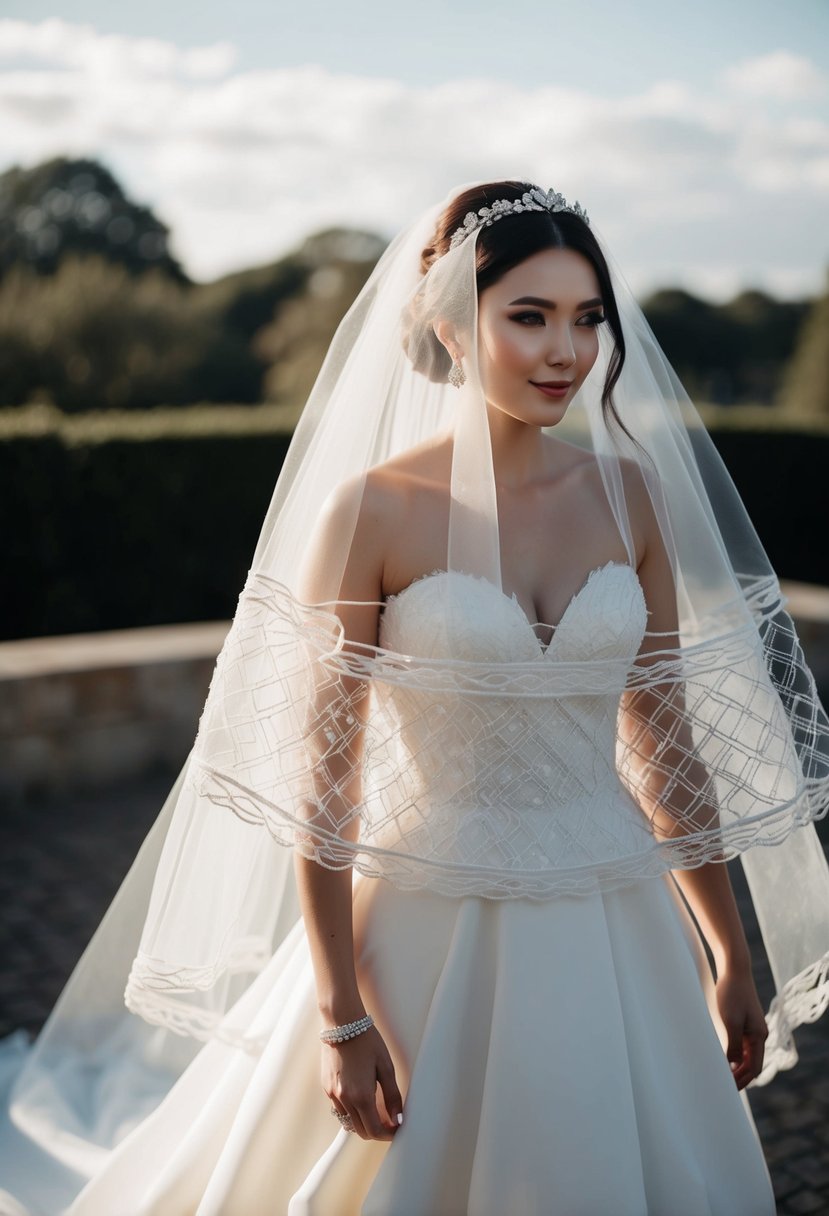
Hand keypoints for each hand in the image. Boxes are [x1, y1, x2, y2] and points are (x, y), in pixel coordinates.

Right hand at [323, 1025, 402, 1140]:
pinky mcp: (326, 1087)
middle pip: (361, 1131)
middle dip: (377, 1130)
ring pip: (349, 1122)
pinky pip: (340, 1109)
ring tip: (377, 1108)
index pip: (374, 1130)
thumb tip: (398, 1118)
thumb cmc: (367, 1041)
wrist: (342, 1023)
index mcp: (361, 1096)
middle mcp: (344, 1099)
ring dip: (363, 1121)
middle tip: (390, 1120)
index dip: (388, 1134)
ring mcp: (332, 1094)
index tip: (397, 1129)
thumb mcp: (386, 1067)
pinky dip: (352, 1110)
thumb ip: (393, 1096)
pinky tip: (361, 1095)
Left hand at [715, 968, 767, 1089]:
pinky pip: (740, 1044)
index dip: (742, 1081)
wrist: (733, 969)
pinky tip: (720, 1056)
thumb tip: (733, 1066)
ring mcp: (751, 1027)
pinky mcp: (743, 1020)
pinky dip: (733, 1054)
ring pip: (745, 1055)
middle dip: (739, 1077)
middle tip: (723, 1087)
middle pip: (751, 1064)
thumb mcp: (731, 1021)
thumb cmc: (731, 993)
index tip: (728, 1089)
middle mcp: (758, 1034)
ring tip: (720, 1076)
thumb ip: (733, 1045)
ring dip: (735, 1067)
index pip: (754, 1068)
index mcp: (759, 1036)